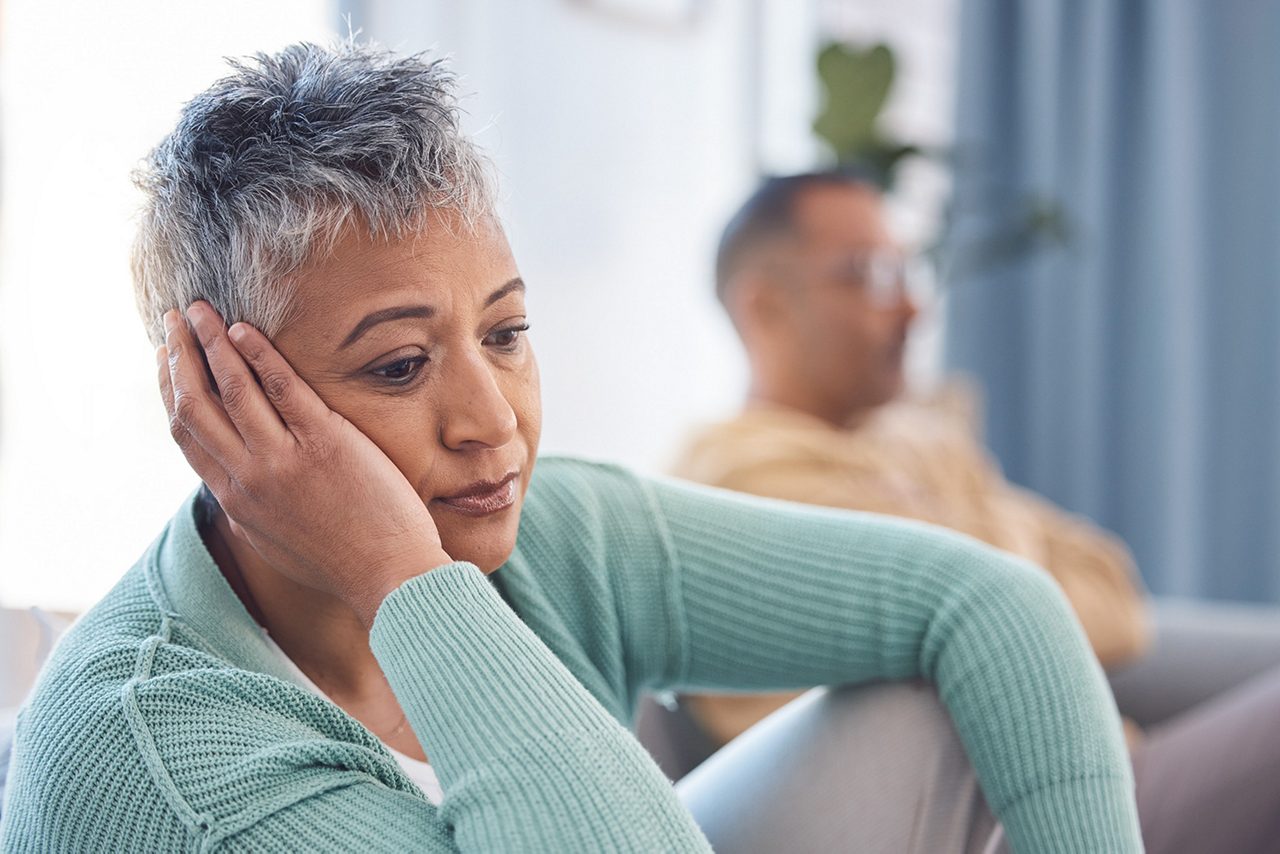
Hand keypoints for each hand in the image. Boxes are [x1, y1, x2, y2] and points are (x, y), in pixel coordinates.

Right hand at [157, 301, 451, 626]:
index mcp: (235, 500)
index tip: (165, 358)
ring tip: (200, 309)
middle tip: (172, 320)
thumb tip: (232, 492)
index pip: (186, 434)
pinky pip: (281, 387)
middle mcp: (248, 478)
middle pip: (195, 405)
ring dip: (209, 342)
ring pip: (230, 388)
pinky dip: (257, 354)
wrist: (390, 577)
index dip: (170, 390)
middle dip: (178, 355)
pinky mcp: (324, 442)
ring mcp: (283, 459)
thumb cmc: (342, 561)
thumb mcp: (276, 543)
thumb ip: (250, 512)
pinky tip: (244, 330)